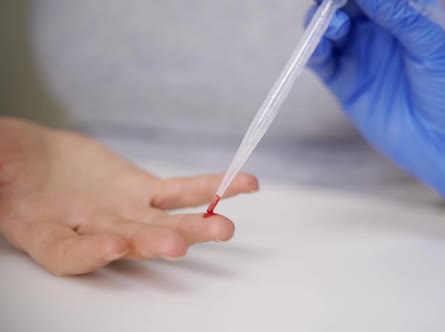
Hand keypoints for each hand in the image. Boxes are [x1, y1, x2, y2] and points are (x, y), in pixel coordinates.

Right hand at [0, 118, 258, 275]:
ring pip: (163, 221)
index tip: (110, 246)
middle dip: (152, 242)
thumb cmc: (8, 166)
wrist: (33, 158)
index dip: (89, 254)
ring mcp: (124, 212)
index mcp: (44, 233)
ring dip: (194, 225)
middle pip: (125, 242)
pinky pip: (182, 192)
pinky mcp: (144, 190)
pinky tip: (245, 185)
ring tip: (224, 228)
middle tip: (178, 244)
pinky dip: (211, 189)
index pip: (66, 253)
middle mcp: (91, 230)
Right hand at [306, 0, 444, 226]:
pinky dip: (314, 51)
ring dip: (321, 22)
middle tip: (329, 4)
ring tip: (331, 26)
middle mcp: (382, 30)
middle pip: (345, 5)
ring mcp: (363, 56)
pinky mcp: (348, 84)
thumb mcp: (433, 43)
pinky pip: (322, 61)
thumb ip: (398, 13)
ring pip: (329, 29)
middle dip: (333, 1)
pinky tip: (317, 47)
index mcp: (408, 12)